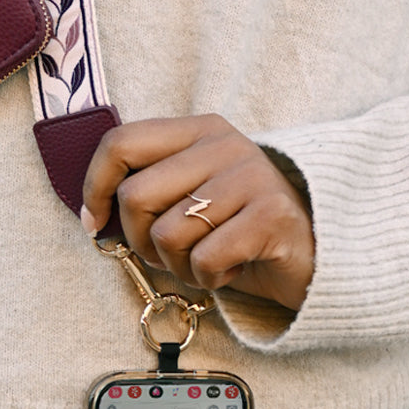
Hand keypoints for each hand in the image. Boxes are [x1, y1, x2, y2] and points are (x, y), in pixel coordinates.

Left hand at [81, 115, 313, 311]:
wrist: (316, 256)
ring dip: (178, 265)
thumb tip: (93, 215)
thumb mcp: (192, 195)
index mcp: (199, 130)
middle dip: (140, 241)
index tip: (97, 221)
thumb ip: (150, 189)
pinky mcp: (271, 216)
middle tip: (170, 253)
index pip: (121, 142)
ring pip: (168, 234)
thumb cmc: (239, 229)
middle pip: (136, 196)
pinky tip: (230, 270)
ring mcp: (251, 177)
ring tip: (207, 260)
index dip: (95, 186)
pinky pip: (204, 258)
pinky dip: (208, 279)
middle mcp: (224, 144)